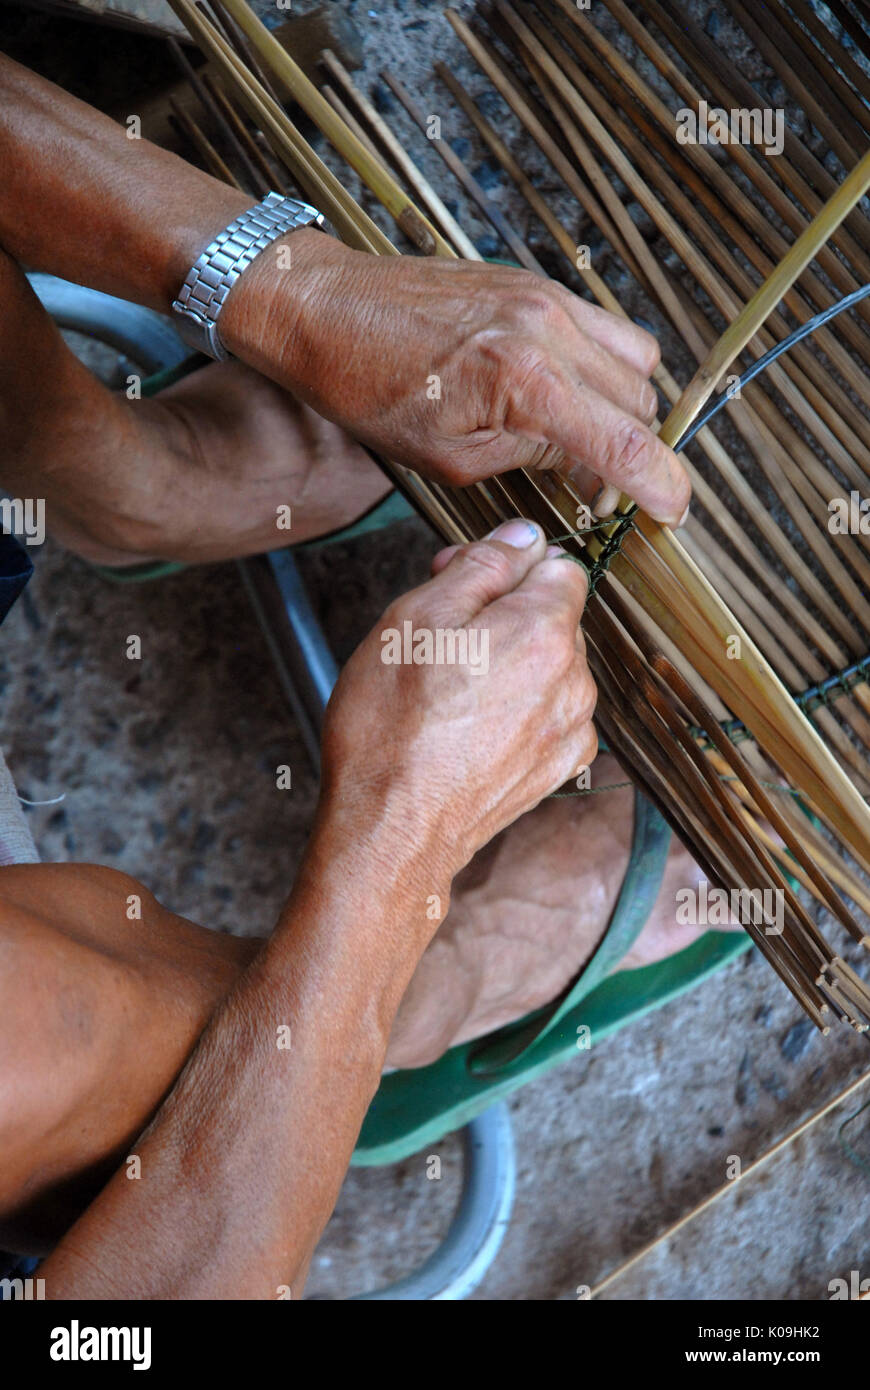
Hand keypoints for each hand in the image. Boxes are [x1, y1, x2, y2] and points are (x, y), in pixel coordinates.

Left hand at [221, 229, 689, 525]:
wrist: (324, 307)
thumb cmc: (367, 387)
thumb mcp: (447, 456)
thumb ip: (528, 458)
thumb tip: (582, 466)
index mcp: (524, 382)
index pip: (624, 442)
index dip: (661, 485)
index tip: (672, 512)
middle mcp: (547, 330)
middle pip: (640, 402)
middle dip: (632, 453)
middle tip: (597, 491)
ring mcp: (544, 297)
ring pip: (634, 360)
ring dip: (624, 408)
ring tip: (582, 440)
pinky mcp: (533, 282)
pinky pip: (602, 326)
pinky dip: (602, 367)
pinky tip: (564, 395)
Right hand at [318, 518, 596, 888]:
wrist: (392, 831)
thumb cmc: (391, 727)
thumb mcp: (415, 619)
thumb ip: (481, 566)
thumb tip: (524, 535)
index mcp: (546, 631)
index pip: (558, 565)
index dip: (505, 565)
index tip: (460, 583)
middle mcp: (574, 680)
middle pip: (553, 616)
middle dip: (505, 613)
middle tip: (439, 636)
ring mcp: (570, 729)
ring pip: (549, 665)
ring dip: (509, 663)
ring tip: (448, 690)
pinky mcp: (557, 768)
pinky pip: (547, 712)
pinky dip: (516, 708)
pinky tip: (468, 725)